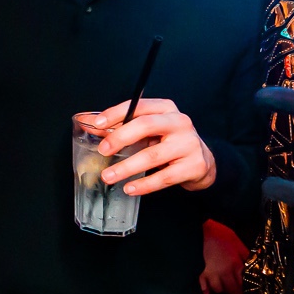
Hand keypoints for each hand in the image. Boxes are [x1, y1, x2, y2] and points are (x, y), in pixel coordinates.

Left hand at [89, 98, 216, 194]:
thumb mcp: (150, 130)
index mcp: (166, 108)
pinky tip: (130, 188)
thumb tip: (91, 125)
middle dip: (120, 137)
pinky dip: (144, 184)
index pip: (138, 105)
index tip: (97, 124)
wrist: (203, 162)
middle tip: (102, 151)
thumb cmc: (170, 143)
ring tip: (109, 176)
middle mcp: (180, 122)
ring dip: (127, 167)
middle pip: (146, 125)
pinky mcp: (194, 166)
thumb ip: (123, 127)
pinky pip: (165, 177)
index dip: (116, 113)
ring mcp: (189, 144)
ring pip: (153, 155)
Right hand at [199, 220, 246, 293]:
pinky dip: (206, 290)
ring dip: (222, 289)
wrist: (201, 230)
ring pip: (218, 289)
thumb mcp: (237, 242)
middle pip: (231, 289)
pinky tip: (207, 291)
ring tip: (224, 285)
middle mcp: (224, 272)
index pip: (243, 283)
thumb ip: (245, 255)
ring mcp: (212, 273)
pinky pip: (203, 285)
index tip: (246, 287)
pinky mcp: (201, 272)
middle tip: (237, 289)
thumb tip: (252, 264)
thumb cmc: (221, 235)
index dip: (245, 287)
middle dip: (235, 291)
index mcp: (235, 264)